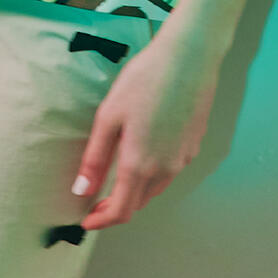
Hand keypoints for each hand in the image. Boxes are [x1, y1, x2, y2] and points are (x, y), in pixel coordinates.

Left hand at [72, 26, 223, 229]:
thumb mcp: (109, 116)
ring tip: (119, 178)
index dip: (102, 221)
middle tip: (97, 200)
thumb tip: (82, 191)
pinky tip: (146, 153)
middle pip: (139, 203)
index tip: (88, 220)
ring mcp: (184, 157)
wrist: (189, 56)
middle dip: (117, 207)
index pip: (121, 212)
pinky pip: (171, 170)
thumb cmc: (146, 79)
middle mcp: (165, 168)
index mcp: (140, 164)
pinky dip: (154, 174)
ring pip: (156, 189)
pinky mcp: (195, 144)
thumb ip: (96, 159)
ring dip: (136, 191)